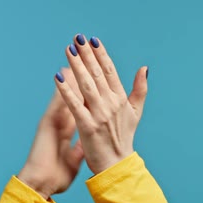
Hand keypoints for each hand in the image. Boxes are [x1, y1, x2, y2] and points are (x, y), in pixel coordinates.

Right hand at [18, 68, 84, 199]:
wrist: (41, 186)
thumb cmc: (56, 175)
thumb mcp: (74, 159)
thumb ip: (80, 147)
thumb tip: (88, 141)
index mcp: (70, 130)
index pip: (83, 105)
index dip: (92, 91)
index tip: (100, 76)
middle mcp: (62, 122)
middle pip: (75, 95)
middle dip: (82, 77)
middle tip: (87, 58)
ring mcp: (53, 122)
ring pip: (64, 95)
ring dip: (70, 77)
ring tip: (75, 58)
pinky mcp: (46, 126)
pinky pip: (55, 104)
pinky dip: (61, 90)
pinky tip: (63, 76)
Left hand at [54, 35, 148, 174]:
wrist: (116, 165)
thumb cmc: (124, 138)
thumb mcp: (135, 112)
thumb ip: (140, 89)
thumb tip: (144, 68)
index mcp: (121, 99)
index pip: (109, 71)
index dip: (101, 54)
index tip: (93, 40)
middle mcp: (111, 104)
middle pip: (96, 73)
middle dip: (86, 54)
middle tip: (77, 38)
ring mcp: (99, 114)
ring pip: (86, 84)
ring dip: (76, 65)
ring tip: (68, 50)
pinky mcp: (87, 126)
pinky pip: (74, 104)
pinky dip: (66, 90)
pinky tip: (58, 77)